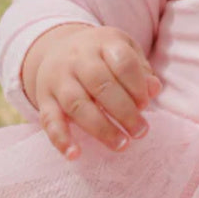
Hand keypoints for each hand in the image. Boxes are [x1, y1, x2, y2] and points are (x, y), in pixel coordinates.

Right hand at [22, 24, 161, 159]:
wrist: (56, 47)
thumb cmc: (101, 55)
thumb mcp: (123, 50)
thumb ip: (141, 70)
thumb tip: (153, 90)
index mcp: (103, 43)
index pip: (122, 62)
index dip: (137, 86)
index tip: (145, 104)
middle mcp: (77, 58)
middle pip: (100, 84)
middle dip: (124, 111)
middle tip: (140, 131)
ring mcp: (58, 78)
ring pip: (76, 104)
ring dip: (101, 128)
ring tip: (121, 144)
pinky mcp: (44, 99)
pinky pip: (49, 120)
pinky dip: (61, 139)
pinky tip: (75, 154)